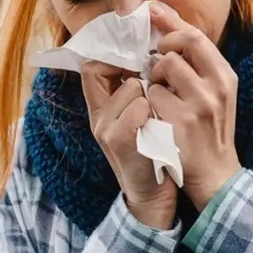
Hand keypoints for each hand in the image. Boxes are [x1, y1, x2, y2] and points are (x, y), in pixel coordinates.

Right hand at [80, 61, 176, 228]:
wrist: (153, 197)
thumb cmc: (152, 152)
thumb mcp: (137, 120)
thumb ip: (133, 93)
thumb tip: (147, 57)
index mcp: (100, 109)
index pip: (92, 66)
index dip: (114, 56)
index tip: (139, 58)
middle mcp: (98, 117)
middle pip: (103, 70)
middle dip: (133, 70)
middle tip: (153, 77)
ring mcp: (105, 128)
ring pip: (131, 86)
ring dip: (151, 92)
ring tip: (160, 111)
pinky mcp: (119, 140)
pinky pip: (138, 106)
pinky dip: (153, 111)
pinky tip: (160, 126)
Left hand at [146, 5, 240, 210]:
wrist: (215, 175)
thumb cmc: (209, 132)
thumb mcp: (216, 95)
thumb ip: (199, 66)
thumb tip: (171, 30)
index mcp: (226, 77)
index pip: (198, 36)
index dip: (172, 22)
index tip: (153, 12)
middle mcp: (218, 86)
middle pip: (185, 42)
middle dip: (164, 46)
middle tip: (155, 58)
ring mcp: (200, 103)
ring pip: (164, 67)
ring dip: (154, 77)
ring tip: (160, 94)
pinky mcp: (181, 121)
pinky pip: (153, 95)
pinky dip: (149, 101)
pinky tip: (157, 114)